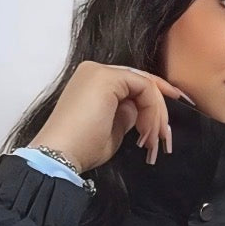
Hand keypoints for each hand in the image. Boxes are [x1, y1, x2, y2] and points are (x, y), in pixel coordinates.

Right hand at [29, 60, 194, 173]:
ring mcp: (100, 71)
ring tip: (154, 140)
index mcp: (93, 82)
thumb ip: (128, 115)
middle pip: (141, 83)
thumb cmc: (82, 148)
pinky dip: (152, 108)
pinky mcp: (106, 76)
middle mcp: (95, 71)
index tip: (164, 128)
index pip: (133, 86)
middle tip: (163, 138)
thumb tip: (140, 112)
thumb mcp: (113, 130)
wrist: (59, 154)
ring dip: (156, 113)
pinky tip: (148, 130)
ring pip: (145, 84)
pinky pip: (143, 86)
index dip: (154, 104)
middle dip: (159, 110)